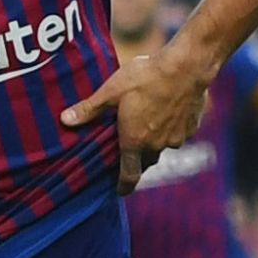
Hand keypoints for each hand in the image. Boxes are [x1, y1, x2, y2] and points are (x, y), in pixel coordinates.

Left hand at [61, 53, 209, 194]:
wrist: (187, 67)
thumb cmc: (145, 76)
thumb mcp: (111, 90)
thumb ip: (90, 109)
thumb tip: (65, 120)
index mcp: (135, 140)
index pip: (129, 174)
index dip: (123, 186)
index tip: (120, 191)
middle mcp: (157, 145)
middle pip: (145, 161)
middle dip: (136, 160)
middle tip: (127, 152)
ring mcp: (177, 137)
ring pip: (162, 147)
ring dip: (153, 142)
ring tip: (146, 125)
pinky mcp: (192, 127)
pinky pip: (177, 134)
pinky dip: (170, 129)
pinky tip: (165, 111)